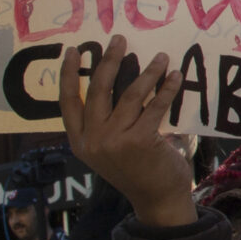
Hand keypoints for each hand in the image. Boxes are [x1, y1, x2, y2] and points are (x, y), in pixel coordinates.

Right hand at [59, 37, 198, 228]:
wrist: (157, 199)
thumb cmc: (137, 170)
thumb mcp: (110, 149)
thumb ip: (106, 123)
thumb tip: (120, 79)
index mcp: (79, 142)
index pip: (67, 102)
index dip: (68, 74)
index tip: (72, 50)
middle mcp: (92, 141)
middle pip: (96, 90)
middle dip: (108, 60)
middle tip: (119, 40)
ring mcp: (114, 141)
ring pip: (129, 94)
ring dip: (147, 72)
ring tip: (160, 56)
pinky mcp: (140, 141)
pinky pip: (154, 106)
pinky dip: (166, 88)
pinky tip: (173, 76)